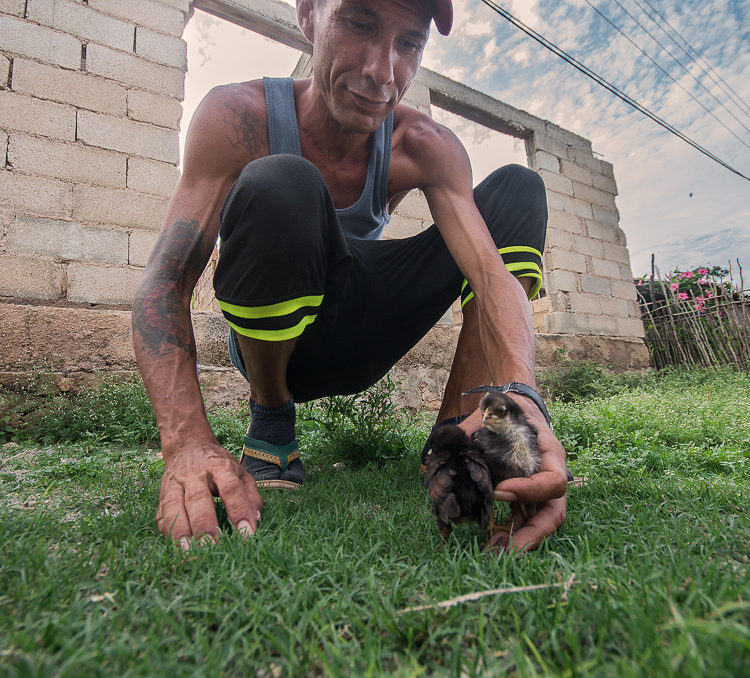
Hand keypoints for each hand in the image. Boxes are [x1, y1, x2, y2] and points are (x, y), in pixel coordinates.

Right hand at [155, 440, 263, 549]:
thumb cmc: (219, 465)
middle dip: (204, 524)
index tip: (247, 534)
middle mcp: (195, 475)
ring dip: (179, 531)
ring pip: (173, 506)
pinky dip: (167, 532)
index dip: (240, 511)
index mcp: (220, 467)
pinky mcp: (161, 496)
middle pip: (198, 499)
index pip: (231, 489)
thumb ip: (251, 496)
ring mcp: (175, 484)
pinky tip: (174, 547)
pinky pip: (161, 515)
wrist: (187, 446)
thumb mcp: (240, 472)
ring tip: (187, 553)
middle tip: (211, 546)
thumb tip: (256, 520)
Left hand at [459, 396, 567, 552]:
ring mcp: (541, 491)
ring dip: (519, 541)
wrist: (513, 409)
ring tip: (492, 551)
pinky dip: (510, 533)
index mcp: (550, 453)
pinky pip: (524, 521)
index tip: (499, 492)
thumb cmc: (506, 411)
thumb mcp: (493, 414)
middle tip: (503, 547)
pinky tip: (491, 542)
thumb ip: (469, 431)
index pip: (552, 480)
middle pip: (554, 512)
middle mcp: (551, 475)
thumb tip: (437, 453)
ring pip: (541, 523)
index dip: (529, 491)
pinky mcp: (527, 500)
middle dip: (531, 534)